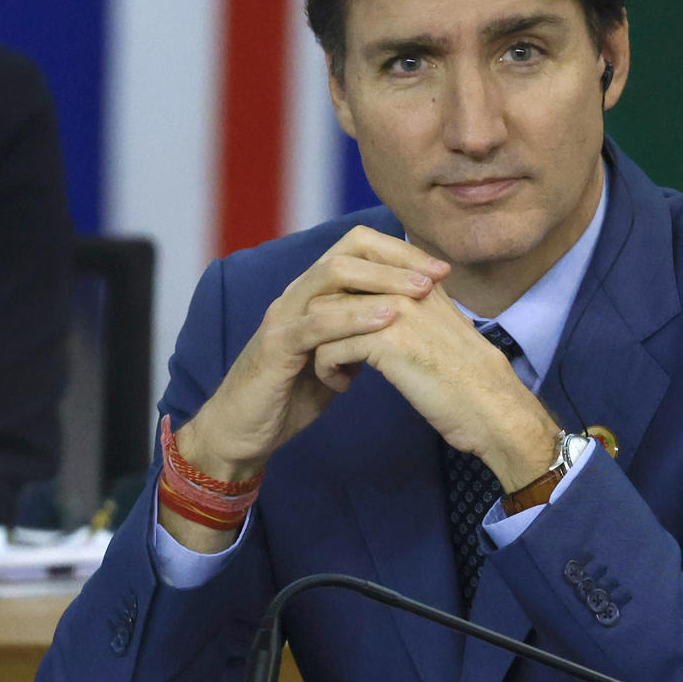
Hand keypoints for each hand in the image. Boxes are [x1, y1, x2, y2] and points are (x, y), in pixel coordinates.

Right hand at [175, 227, 449, 479]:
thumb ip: (359, 335)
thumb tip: (402, 323)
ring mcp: (283, 317)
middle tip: (437, 275)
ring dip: (382, 281)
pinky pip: (316, 324)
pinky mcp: (275, 347)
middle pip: (347, 253)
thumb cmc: (290, 395)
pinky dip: (353, 318)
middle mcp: (296, 295)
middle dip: (397, 260)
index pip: (356, 249)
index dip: (399, 253)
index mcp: (312, 294)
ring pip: (331, 277)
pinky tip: (387, 319)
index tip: (440, 270)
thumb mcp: (335, 357)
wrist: (242, 432)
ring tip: (421, 292)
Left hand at [310, 283, 558, 490]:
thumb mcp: (439, 330)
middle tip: (332, 350)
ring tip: (335, 370)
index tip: (341, 329)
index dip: (340, 299)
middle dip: (323, 319)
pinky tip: (343, 385)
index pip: (359, 267)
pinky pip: (329, 347)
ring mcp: (396, 310)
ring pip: (324, 315)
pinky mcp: (386, 342)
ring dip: (321, 345)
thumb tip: (379, 308)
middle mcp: (407, 286)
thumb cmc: (467, 378)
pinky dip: (328, 369)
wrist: (492, 408)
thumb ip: (413, 311)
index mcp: (420, 280)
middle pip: (334, 287)